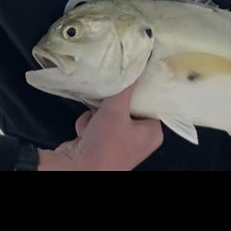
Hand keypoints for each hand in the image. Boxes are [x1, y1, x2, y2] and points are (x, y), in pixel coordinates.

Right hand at [38, 81, 162, 170]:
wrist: (77, 170)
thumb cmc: (106, 143)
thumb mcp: (116, 110)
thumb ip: (126, 85)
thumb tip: (136, 60)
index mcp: (153, 132)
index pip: (151, 100)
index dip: (140, 87)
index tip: (131, 70)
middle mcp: (139, 138)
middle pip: (128, 104)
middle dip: (112, 102)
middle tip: (107, 97)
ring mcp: (119, 141)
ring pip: (109, 112)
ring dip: (97, 112)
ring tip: (94, 118)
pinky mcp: (101, 143)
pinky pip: (97, 122)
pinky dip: (88, 123)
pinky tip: (84, 131)